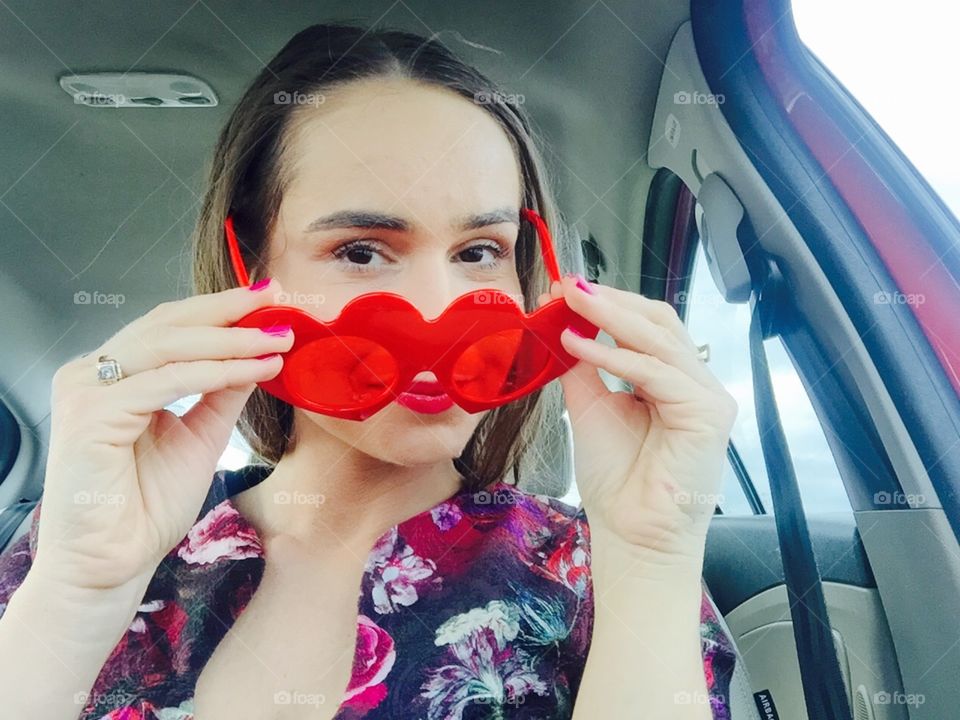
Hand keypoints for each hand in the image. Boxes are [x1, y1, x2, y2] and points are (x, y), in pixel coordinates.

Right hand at [31, 279, 293, 591]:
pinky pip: (166, 382)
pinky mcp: (90, 416)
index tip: (269, 298)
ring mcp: (86, 392)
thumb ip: (222, 392)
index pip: (170, 326)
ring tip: (278, 338)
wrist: (114, 565)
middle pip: (168, 324)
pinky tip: (256, 368)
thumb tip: (258, 352)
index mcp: (114, 376)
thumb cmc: (146, 507)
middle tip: (278, 302)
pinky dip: (216, 372)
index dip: (220, 309)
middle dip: (229, 312)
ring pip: (169, 346)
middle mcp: (92, 375)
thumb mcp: (200, 436)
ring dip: (232, 340)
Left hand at [537, 275, 737, 566]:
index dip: (608, 304)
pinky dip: (614, 355)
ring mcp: (706, 396)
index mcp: (670, 381)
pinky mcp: (707, 413)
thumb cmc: (616, 481)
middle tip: (567, 286)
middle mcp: (694, 383)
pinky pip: (655, 372)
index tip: (565, 289)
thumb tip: (567, 325)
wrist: (632, 535)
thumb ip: (585, 367)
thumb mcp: (591, 407)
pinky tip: (578, 345)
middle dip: (610, 300)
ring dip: (610, 316)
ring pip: (659, 339)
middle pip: (659, 322)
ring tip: (569, 302)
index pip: (647, 326)